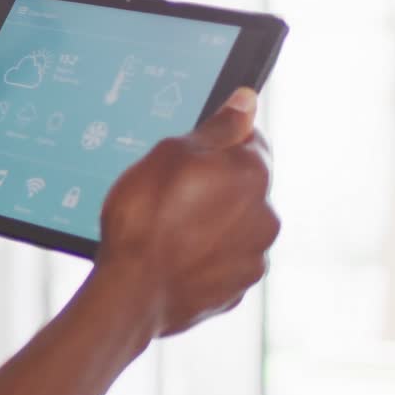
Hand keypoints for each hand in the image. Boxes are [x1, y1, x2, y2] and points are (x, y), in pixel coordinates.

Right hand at [97, 88, 280, 337]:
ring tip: (164, 232)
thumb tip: (245, 102)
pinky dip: (202, 259)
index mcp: (252, 175)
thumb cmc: (142, 219)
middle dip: (212, 187)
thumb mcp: (168, 155)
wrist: (130, 292)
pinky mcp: (235, 291)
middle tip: (166, 194)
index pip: (248, 141)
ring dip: (208, 225)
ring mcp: (252, 258)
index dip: (216, 143)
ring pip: (233, 227)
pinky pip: (221, 264)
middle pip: (241, 187)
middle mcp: (264, 216)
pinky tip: (170, 258)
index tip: (187, 155)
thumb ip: (215, 129)